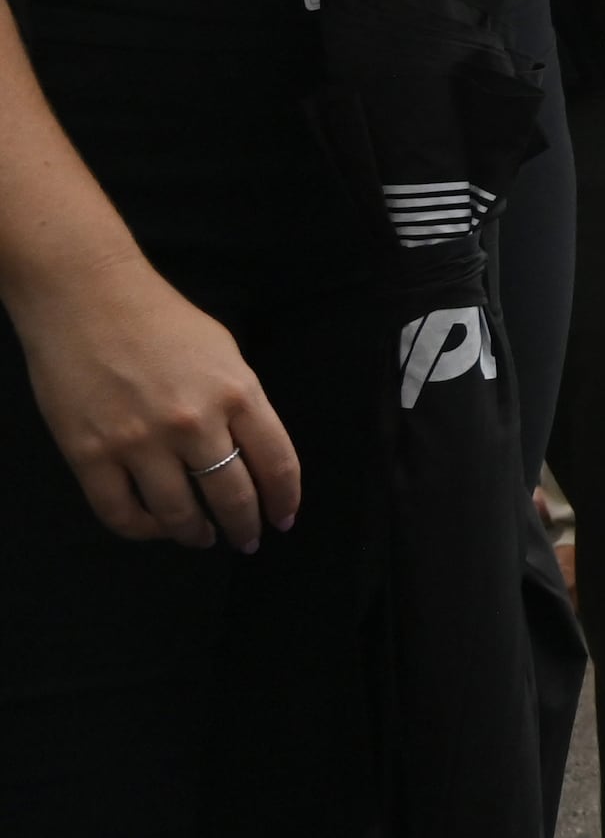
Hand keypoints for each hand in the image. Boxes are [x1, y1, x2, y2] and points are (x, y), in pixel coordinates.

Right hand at [14, 254, 300, 549]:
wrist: (87, 298)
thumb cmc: (161, 319)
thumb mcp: (224, 352)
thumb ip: (241, 401)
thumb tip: (252, 449)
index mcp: (237, 392)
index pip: (276, 462)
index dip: (284, 498)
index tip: (283, 518)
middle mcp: (194, 423)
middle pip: (232, 494)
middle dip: (244, 525)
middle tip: (246, 539)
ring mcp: (140, 442)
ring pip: (178, 513)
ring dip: (194, 533)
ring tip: (201, 538)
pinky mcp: (90, 455)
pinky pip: (120, 513)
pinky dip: (142, 530)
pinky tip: (154, 528)